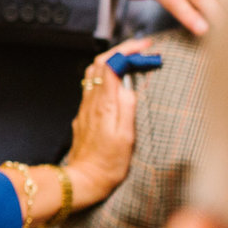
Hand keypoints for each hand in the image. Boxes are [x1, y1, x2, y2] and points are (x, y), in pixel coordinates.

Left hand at [63, 42, 140, 209]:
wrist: (83, 181)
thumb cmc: (107, 165)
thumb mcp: (126, 139)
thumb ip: (127, 109)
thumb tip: (129, 87)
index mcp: (103, 105)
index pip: (110, 65)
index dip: (126, 51)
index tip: (144, 47)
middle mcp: (91, 103)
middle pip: (99, 64)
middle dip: (120, 51)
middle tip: (140, 50)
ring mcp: (85, 109)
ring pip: (93, 74)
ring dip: (112, 62)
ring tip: (132, 62)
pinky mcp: (84, 116)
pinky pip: (93, 88)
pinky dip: (107, 77)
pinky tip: (118, 83)